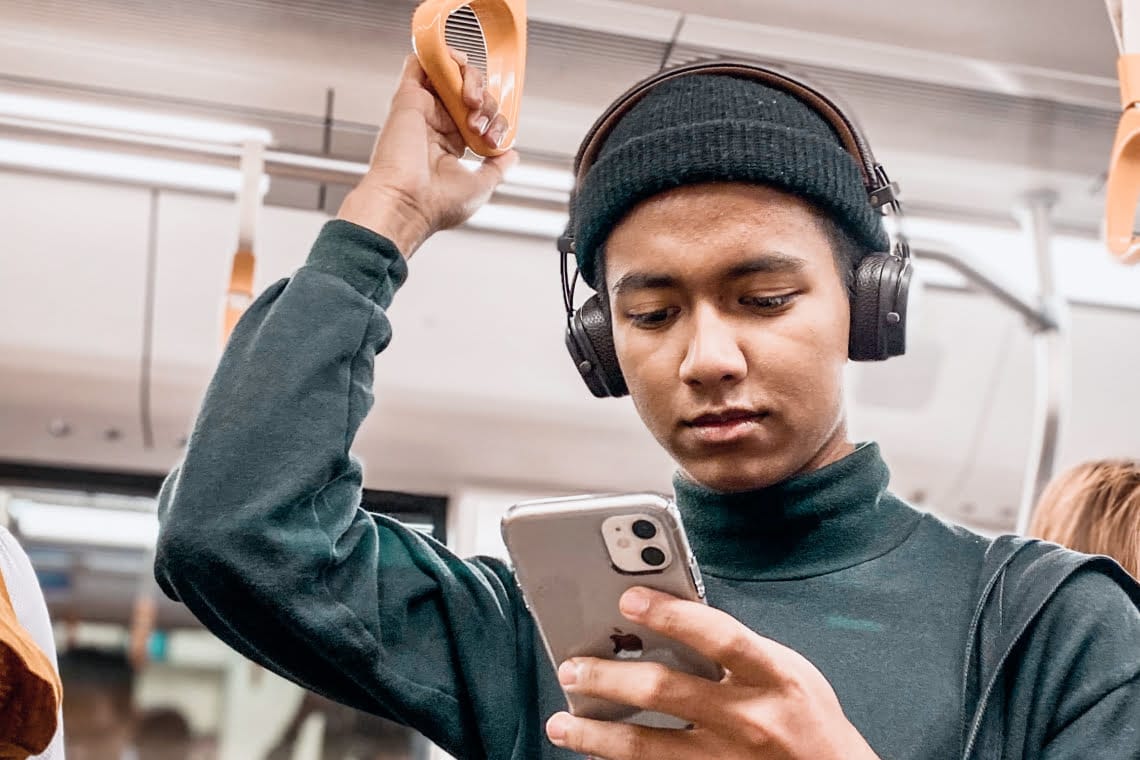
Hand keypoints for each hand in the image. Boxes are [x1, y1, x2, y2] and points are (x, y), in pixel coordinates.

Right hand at [337, 49, 517, 257]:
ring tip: (472, 102)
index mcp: (449, 146)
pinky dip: (442, 55)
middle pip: (470, 94)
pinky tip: (456, 67)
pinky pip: (421, 62)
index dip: (496, 121)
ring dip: (472, 79)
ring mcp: (422, 109)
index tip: (494, 141)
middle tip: (481, 124)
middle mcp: (435, 125)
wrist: (407, 203)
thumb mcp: (481, 186)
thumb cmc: (437, 203)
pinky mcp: (408, 97)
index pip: (480, 117)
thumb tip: (511, 154)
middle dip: (488, 103)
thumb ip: (497, 168)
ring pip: (451, 74)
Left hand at [545, 587, 879, 759]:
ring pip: (647, 748)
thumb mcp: (785, 668)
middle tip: (572, 668)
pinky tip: (595, 757)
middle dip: (609, 677)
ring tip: (561, 725)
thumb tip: (670, 616)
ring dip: (596, 736)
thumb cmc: (806, 715)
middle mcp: (748, 719)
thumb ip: (734, 646)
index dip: (671, 615)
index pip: (718, 636)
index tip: (627, 598)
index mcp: (771, 675)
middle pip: (666, 691)